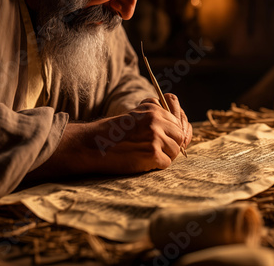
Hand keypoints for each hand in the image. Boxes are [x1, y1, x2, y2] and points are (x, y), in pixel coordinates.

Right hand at [26, 94, 191, 180]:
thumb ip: (156, 116)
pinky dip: (156, 166)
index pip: (178, 120)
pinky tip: (142, 162)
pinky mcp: (152, 153)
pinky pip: (166, 163)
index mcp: (153, 108)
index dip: (174, 132)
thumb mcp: (135, 115)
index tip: (169, 140)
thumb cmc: (112, 132)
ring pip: (175, 150)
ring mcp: (155, 136)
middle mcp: (156, 119)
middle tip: (156, 151)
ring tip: (147, 156)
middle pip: (180, 135)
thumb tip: (182, 127)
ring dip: (165, 156)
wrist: (91, 144)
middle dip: (171, 145)